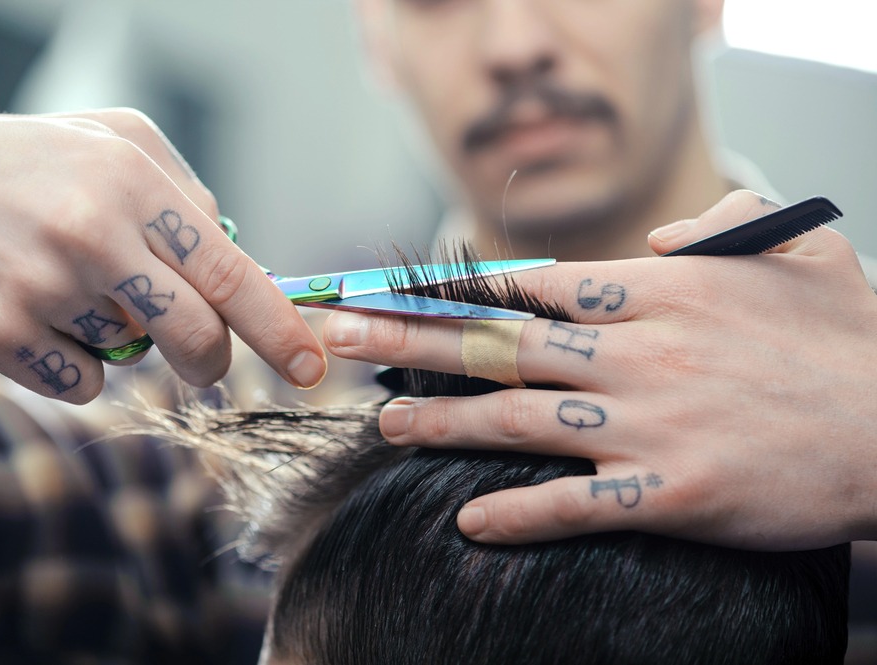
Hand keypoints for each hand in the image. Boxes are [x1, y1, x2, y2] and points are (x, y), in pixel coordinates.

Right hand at [0, 104, 325, 403]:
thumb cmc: (32, 163)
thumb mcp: (116, 142)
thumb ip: (188, 195)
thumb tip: (240, 258)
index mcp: (129, 181)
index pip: (228, 271)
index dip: (279, 328)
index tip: (312, 367)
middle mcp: (87, 233)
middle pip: (196, 337)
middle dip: (211, 360)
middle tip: (204, 358)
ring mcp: (38, 288)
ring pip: (131, 360)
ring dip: (119, 338)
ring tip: (66, 284)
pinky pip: (80, 386)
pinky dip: (74, 364)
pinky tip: (35, 312)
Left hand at [324, 190, 876, 549]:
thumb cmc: (851, 336)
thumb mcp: (798, 244)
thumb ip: (717, 223)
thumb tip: (655, 235)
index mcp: (661, 292)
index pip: (534, 285)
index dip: (459, 288)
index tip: (400, 288)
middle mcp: (640, 355)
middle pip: (500, 345)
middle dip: (412, 342)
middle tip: (344, 340)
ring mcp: (651, 427)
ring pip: (519, 421)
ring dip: (443, 424)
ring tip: (384, 426)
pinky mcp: (674, 493)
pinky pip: (577, 506)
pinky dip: (520, 514)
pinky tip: (470, 520)